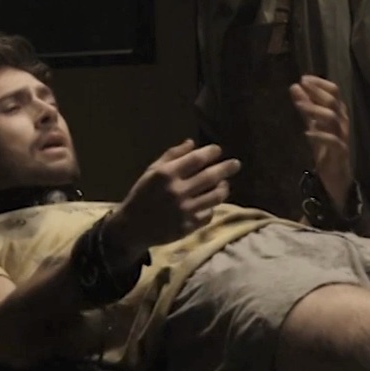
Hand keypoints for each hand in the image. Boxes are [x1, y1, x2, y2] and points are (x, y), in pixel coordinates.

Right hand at [109, 139, 241, 257]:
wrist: (133, 227)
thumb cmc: (142, 195)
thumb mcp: (152, 171)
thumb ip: (172, 156)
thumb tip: (192, 143)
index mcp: (167, 174)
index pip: (196, 159)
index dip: (210, 152)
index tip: (218, 150)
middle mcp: (177, 191)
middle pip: (210, 176)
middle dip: (226, 168)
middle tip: (236, 164)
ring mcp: (184, 210)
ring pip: (215, 196)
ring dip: (223, 188)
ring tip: (225, 184)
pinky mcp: (188, 226)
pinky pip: (209, 214)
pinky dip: (212, 207)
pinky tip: (210, 203)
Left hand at [290, 75, 352, 212]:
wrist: (336, 177)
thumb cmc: (325, 148)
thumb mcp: (313, 124)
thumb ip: (306, 107)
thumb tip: (295, 87)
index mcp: (338, 114)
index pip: (334, 92)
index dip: (320, 84)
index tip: (304, 78)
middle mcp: (342, 123)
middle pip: (334, 102)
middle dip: (317, 92)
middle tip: (301, 85)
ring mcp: (342, 137)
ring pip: (333, 118)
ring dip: (315, 110)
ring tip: (300, 105)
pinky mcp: (340, 152)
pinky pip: (333, 141)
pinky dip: (320, 136)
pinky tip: (307, 133)